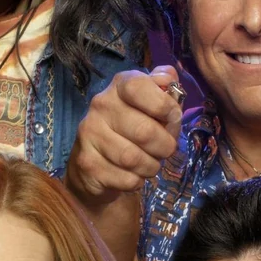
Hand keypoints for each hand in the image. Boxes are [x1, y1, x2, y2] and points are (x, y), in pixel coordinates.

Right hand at [63, 66, 182, 206]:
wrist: (95, 164)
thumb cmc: (131, 129)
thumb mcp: (150, 105)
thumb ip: (164, 89)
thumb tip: (170, 78)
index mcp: (119, 87)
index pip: (138, 87)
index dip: (164, 105)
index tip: (173, 117)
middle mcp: (100, 106)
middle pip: (144, 131)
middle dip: (165, 146)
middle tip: (165, 150)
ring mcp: (90, 134)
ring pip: (134, 159)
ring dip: (151, 166)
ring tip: (150, 164)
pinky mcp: (87, 163)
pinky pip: (126, 179)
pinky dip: (137, 181)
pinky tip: (133, 175)